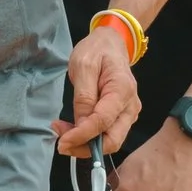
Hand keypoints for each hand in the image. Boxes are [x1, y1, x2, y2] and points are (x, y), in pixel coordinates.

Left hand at [60, 24, 140, 156]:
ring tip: (63, 132)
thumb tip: (81, 125)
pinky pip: (107, 133)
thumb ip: (83, 97)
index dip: (82, 135)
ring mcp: (128, 113)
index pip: (103, 122)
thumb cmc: (97, 50)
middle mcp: (130, 106)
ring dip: (86, 143)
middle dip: (85, 147)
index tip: (62, 141)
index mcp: (122, 90)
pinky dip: (90, 137)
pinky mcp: (121, 116)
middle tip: (61, 142)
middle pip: (112, 140)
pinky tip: (73, 129)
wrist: (110, 44)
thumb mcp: (83, 66)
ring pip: (110, 141)